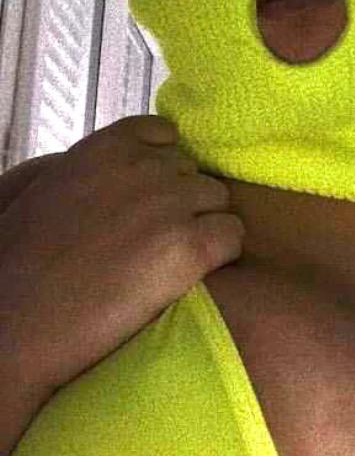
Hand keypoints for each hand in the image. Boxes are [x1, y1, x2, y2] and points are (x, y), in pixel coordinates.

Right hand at [0, 115, 245, 401]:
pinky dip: (221, 255)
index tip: (150, 200)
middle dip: (183, 202)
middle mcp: (143, 168)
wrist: (21, 322)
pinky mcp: (190, 247)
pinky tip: (193, 275)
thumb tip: (139, 165)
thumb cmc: (25, 264)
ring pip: (219, 201)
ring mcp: (169, 205)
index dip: (164, 169)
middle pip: (194, 172)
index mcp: (104, 147)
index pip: (164, 134)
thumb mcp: (54, 189)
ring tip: (172, 261)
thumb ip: (99, 170)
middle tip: (157, 242)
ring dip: (204, 227)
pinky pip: (233, 236)